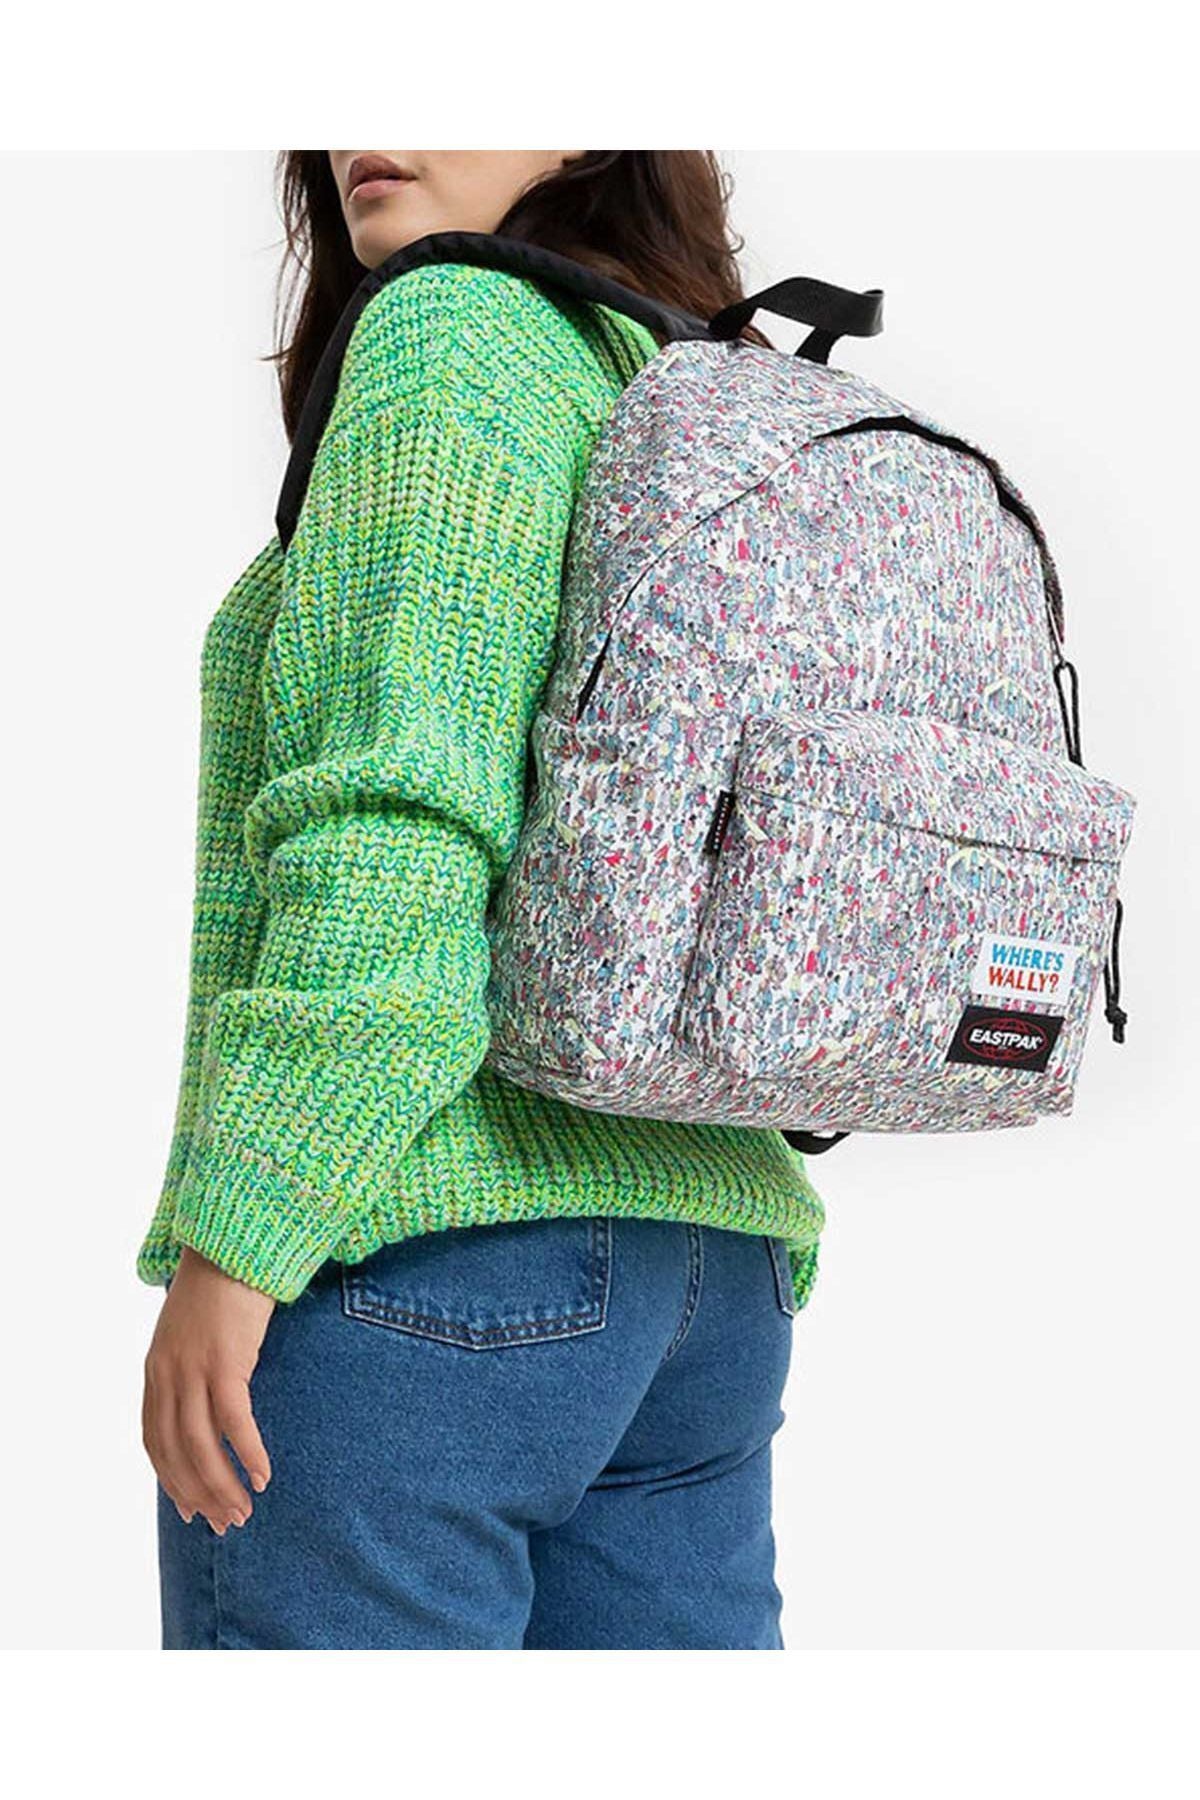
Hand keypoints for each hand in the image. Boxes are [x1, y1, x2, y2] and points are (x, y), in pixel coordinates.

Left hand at [142, 1245, 275, 1533]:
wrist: (232, 1244)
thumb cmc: (220, 1287)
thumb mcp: (191, 1332)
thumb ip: (190, 1367)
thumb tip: (209, 1402)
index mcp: (156, 1371)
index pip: (155, 1441)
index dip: (171, 1480)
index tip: (192, 1509)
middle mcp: (168, 1375)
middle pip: (177, 1452)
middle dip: (200, 1494)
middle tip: (225, 1523)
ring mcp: (194, 1369)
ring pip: (202, 1446)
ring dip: (223, 1485)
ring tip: (244, 1510)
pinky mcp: (225, 1361)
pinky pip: (234, 1421)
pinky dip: (247, 1453)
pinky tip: (262, 1474)